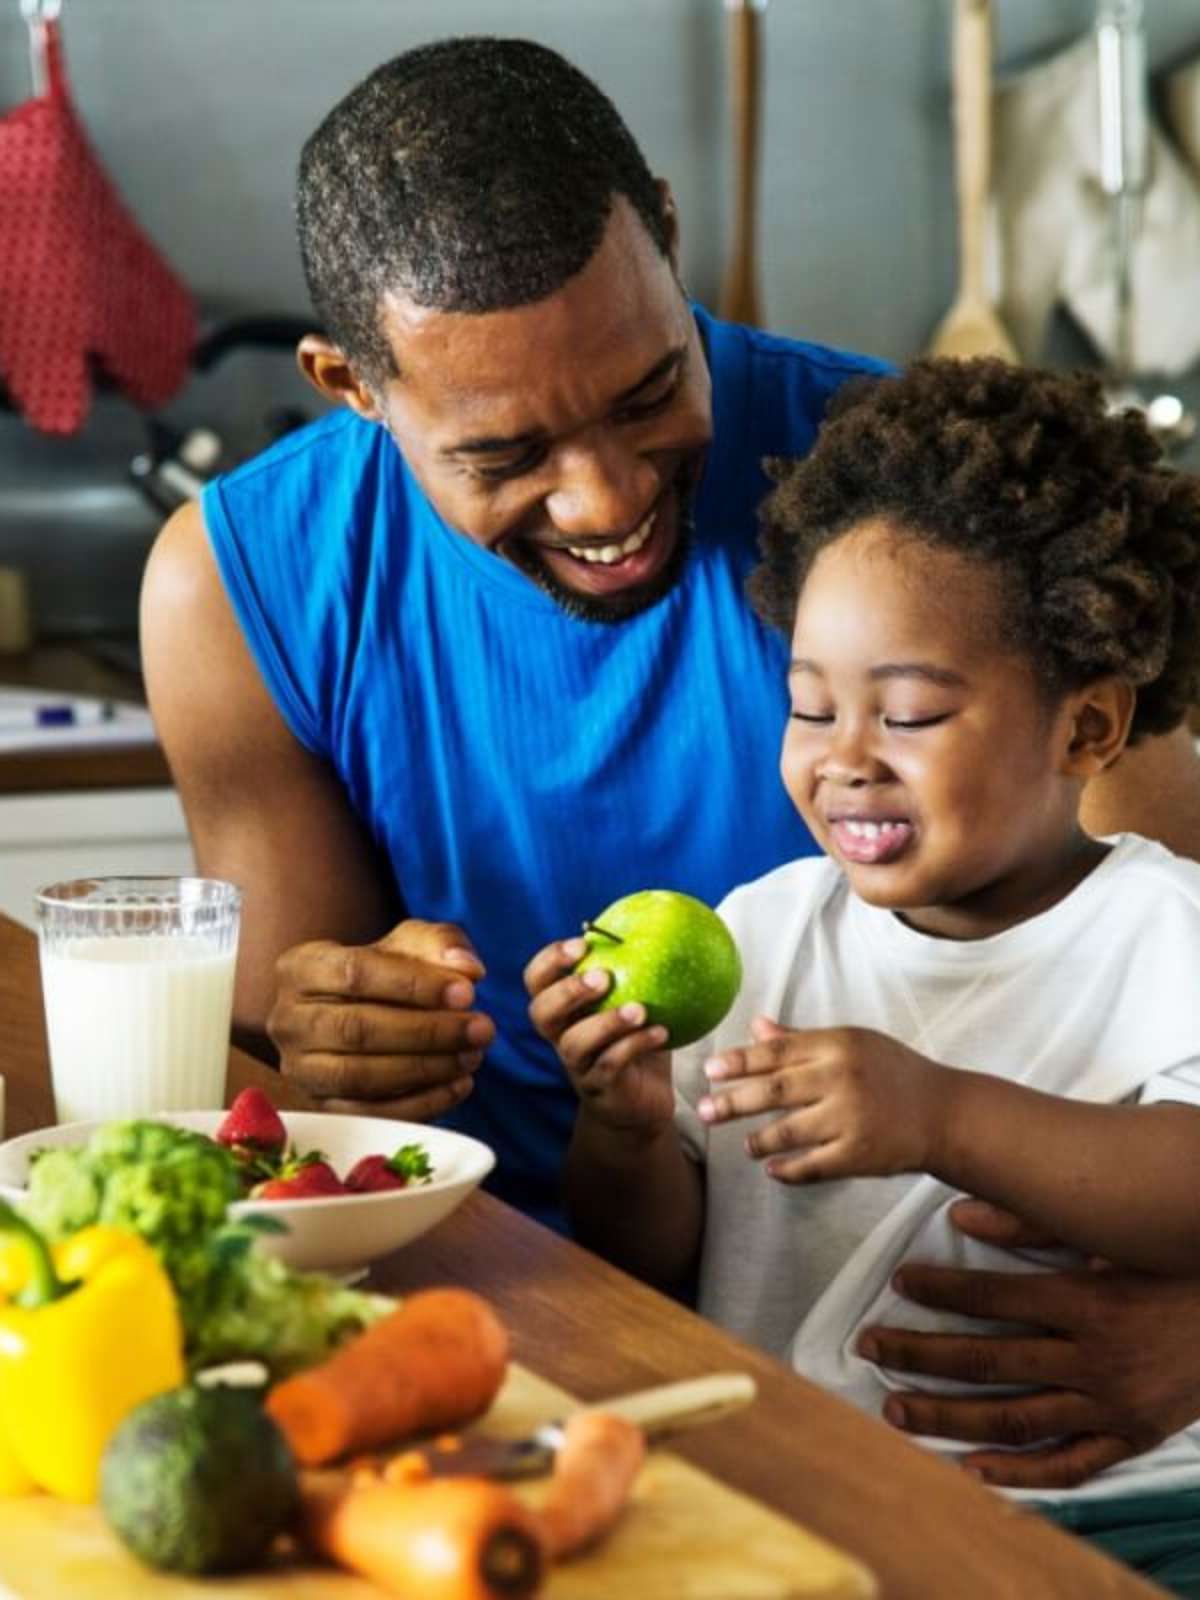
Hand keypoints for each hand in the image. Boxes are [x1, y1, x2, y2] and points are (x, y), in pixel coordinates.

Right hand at [267, 919, 495, 1119]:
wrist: (358, 1012)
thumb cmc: (386, 972)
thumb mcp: (410, 944)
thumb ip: (440, 944)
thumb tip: (467, 968)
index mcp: (300, 966)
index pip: (355, 973)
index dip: (414, 984)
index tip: (468, 992)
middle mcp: (288, 1019)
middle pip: (357, 1029)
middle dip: (428, 1031)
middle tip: (482, 1029)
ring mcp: (299, 1068)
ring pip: (360, 1076)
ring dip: (426, 1068)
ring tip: (473, 1056)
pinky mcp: (319, 1107)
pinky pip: (369, 1114)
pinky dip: (420, 1104)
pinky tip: (460, 1084)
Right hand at [524, 937, 672, 1133]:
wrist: (639, 1105)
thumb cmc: (635, 1044)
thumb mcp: (634, 1002)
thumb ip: (635, 970)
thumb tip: (661, 917)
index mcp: (563, 1009)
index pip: (537, 980)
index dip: (550, 960)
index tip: (581, 943)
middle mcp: (561, 1036)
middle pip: (541, 1012)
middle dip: (567, 991)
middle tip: (603, 977)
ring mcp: (577, 1066)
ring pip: (575, 1043)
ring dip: (606, 1023)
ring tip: (640, 1009)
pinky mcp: (599, 1090)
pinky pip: (610, 1067)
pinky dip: (634, 1047)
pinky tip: (661, 1033)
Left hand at [699, 1019, 943, 1180]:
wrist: (944, 1113)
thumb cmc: (893, 1072)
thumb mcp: (852, 1043)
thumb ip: (801, 1038)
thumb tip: (756, 1026)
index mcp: (838, 1045)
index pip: (776, 1051)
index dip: (739, 1061)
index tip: (710, 1069)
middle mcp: (842, 1078)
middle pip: (774, 1091)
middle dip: (733, 1101)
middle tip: (703, 1110)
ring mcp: (851, 1118)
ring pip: (788, 1131)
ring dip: (759, 1140)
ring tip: (745, 1145)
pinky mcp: (860, 1154)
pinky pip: (812, 1166)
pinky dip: (788, 1171)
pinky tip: (773, 1170)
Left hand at [859, 1198, 1199, 1489]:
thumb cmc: (1176, 1263)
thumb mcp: (1115, 1233)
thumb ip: (1038, 1222)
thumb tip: (961, 1211)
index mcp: (1089, 1301)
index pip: (996, 1298)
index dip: (942, 1289)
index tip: (899, 1281)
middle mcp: (1096, 1359)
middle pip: (990, 1362)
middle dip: (921, 1355)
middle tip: (870, 1346)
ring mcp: (1112, 1406)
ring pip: (1015, 1420)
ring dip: (949, 1418)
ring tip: (894, 1409)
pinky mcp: (1131, 1437)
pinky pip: (1070, 1465)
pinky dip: (1020, 1473)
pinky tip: (971, 1469)